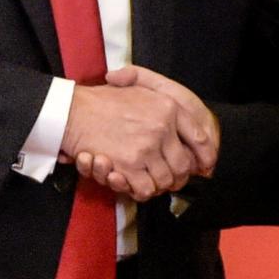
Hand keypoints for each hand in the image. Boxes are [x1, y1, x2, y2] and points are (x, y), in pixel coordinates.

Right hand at [75, 67, 218, 195]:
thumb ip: (164, 99)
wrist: (73, 111)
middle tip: (167, 179)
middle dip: (177, 177)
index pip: (199, 137)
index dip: (205, 155)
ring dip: (157, 185)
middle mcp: (162, 127)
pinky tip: (132, 182)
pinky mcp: (129, 165)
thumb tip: (186, 125)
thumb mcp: (140, 87)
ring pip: (165, 180)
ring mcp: (146, 147)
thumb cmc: (104, 100)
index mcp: (168, 106)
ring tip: (145, 179)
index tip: (204, 165)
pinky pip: (145, 189)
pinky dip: (140, 191)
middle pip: (183, 165)